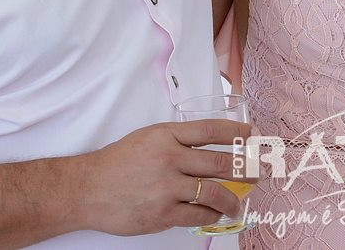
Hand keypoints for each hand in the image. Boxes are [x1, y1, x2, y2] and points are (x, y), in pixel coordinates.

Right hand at [78, 118, 254, 235]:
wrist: (87, 188)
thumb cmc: (116, 163)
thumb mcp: (147, 138)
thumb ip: (176, 140)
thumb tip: (209, 147)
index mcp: (166, 135)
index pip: (210, 130)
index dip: (236, 133)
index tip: (252, 136)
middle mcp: (168, 158)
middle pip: (218, 162)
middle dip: (244, 169)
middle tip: (257, 173)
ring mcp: (166, 186)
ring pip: (213, 191)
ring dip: (232, 199)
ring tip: (239, 203)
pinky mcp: (162, 213)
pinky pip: (198, 214)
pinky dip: (212, 215)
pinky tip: (216, 215)